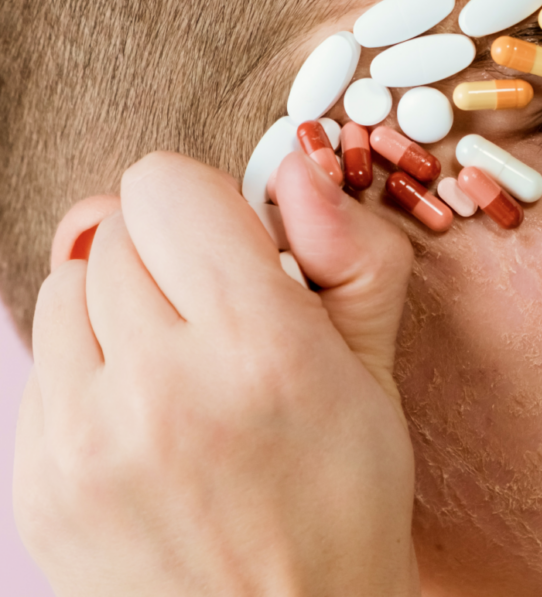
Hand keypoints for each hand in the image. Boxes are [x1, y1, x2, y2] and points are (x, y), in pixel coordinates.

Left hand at [14, 151, 419, 596]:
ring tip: (175, 365)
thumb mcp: (375, 369)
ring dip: (119, 304)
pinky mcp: (37, 480)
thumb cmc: (341, 505)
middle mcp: (160, 389)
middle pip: (115, 227)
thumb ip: (349, 249)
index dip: (204, 202)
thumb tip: (296, 165)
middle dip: (168, 252)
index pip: (164, 186)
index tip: (230, 243)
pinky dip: (88, 363)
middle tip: (213, 314)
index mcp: (258, 348)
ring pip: (69, 284)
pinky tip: (140, 411)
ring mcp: (83, 440)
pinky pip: (44, 357)